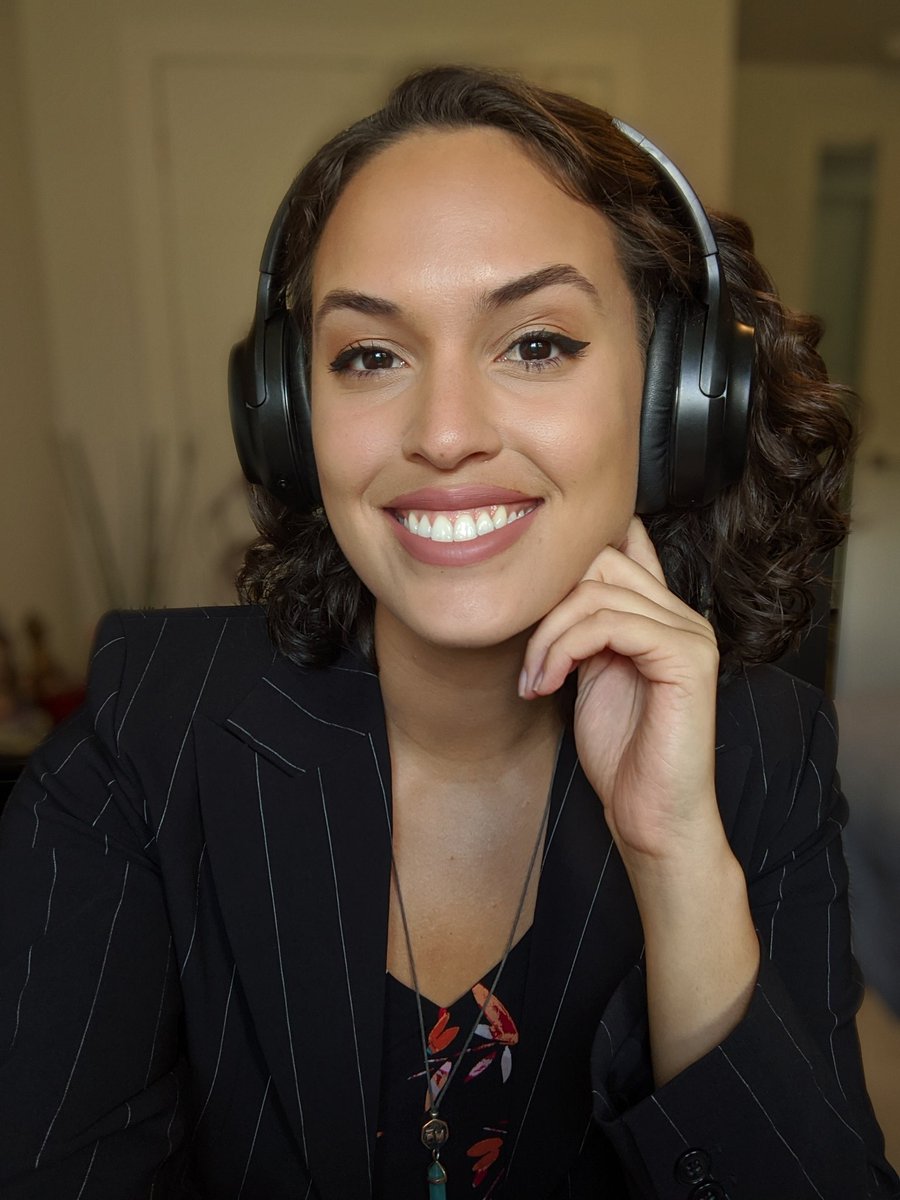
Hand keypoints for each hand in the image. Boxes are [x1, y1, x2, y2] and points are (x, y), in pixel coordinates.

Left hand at [520, 517, 721, 865]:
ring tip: (534, 680)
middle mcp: (682, 614)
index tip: (524, 603)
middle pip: (599, 559)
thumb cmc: (621, 753)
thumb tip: (542, 587)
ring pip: (597, 593)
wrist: (651, 815)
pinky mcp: (686, 659)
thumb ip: (582, 626)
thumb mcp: (589, 672)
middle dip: (546, 604)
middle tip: (528, 659)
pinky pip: (612, 624)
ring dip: (548, 636)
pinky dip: (566, 649)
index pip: (620, 543)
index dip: (566, 558)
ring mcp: (690, 634)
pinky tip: (549, 684)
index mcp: (660, 613)